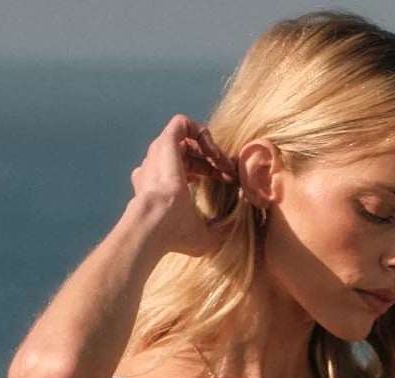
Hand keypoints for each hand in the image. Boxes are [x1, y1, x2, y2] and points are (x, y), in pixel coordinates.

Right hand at [129, 113, 239, 257]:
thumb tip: (239, 221)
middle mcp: (157, 168)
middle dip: (213, 160)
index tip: (228, 181)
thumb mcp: (204, 237)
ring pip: (186, 138)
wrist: (156, 223)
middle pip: (188, 153)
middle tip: (230, 173)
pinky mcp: (165, 142)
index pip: (186, 169)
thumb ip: (221, 228)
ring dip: (209, 147)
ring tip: (223, 163)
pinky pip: (182, 123)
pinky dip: (201, 133)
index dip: (210, 172)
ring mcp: (159, 154)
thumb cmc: (174, 234)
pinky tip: (213, 153)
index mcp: (161, 187)